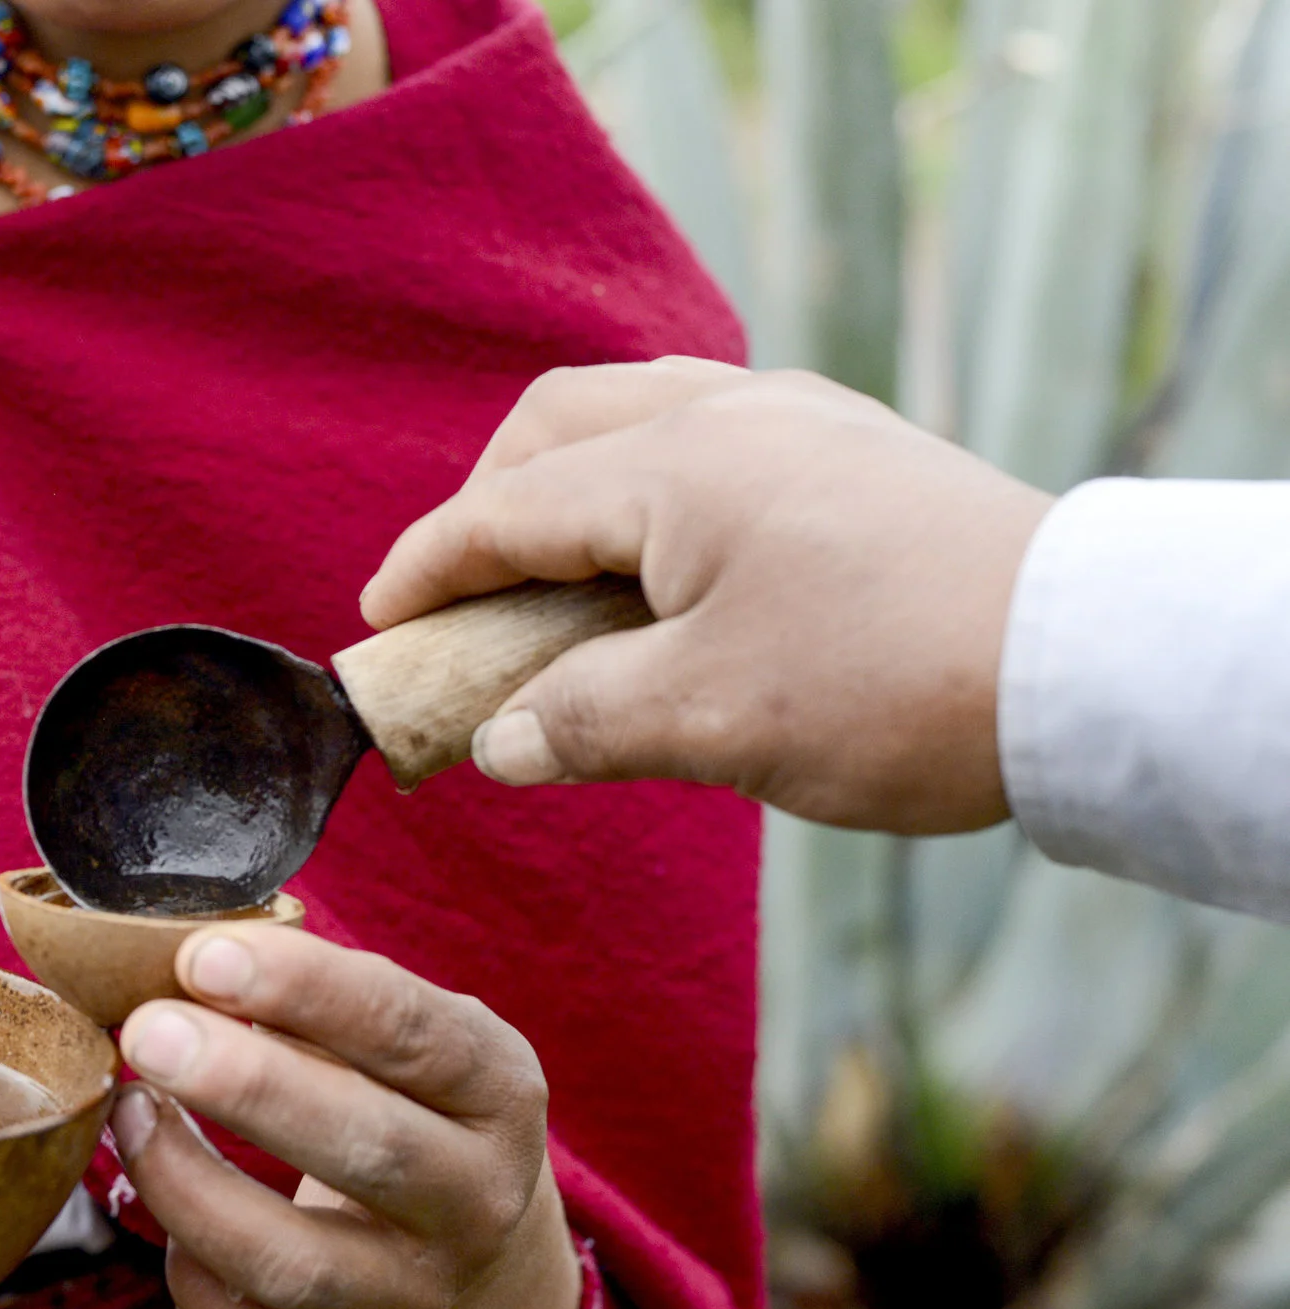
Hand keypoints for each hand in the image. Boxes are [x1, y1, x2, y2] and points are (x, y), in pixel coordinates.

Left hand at [109, 925, 579, 1308]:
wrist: (467, 1220)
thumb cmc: (403, 1086)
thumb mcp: (400, 1024)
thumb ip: (313, 989)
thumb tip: (177, 955)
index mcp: (499, 1088)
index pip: (409, 1031)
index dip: (304, 988)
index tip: (201, 955)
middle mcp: (479, 1199)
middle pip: (365, 1149)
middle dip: (244, 1087)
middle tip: (145, 1031)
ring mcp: (424, 1291)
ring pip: (294, 1264)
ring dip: (190, 1188)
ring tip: (130, 1114)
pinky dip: (195, 1286)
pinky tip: (164, 1221)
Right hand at [364, 359, 1055, 834]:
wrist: (1086, 660)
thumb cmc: (888, 686)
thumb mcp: (708, 722)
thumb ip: (578, 723)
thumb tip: (495, 744)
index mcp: (672, 467)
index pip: (505, 508)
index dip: (427, 569)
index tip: (376, 627)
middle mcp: (727, 413)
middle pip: (559, 424)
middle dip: (487, 502)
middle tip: (462, 596)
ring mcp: (799, 418)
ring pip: (637, 411)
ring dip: (569, 481)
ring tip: (554, 573)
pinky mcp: (853, 447)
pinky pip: (709, 430)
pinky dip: (646, 481)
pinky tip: (664, 559)